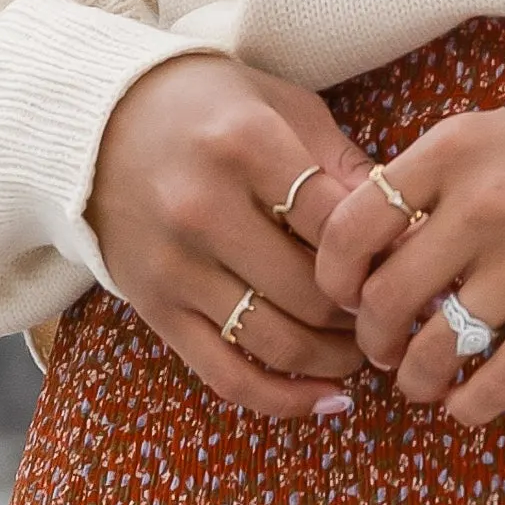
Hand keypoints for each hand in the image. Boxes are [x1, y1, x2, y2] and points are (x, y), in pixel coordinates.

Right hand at [85, 52, 379, 417]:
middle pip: (314, 292)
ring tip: (363, 349)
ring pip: (278, 342)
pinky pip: (226, 375)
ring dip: (337, 360)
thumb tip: (409, 228)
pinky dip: (285, 399)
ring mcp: (174, 265)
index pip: (339, 223)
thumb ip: (343, 163)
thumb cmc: (206, 108)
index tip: (408, 262)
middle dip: (366, 313)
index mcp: (244, 144)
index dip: (386, 253)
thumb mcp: (279, 105)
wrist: (94, 123)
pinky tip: (328, 399)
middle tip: (392, 311)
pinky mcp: (154, 307)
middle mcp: (203, 208)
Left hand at [309, 95, 504, 431]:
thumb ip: (429, 182)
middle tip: (381, 346)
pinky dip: (467, 405)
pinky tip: (462, 403)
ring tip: (419, 380)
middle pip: (387, 298)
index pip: (353, 224)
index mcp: (453, 152)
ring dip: (414, 378)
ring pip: (435, 350)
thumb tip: (368, 252)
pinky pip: (497, 382)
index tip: (342, 294)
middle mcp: (483, 207)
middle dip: (372, 336)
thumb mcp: (492, 137)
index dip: (334, 274)